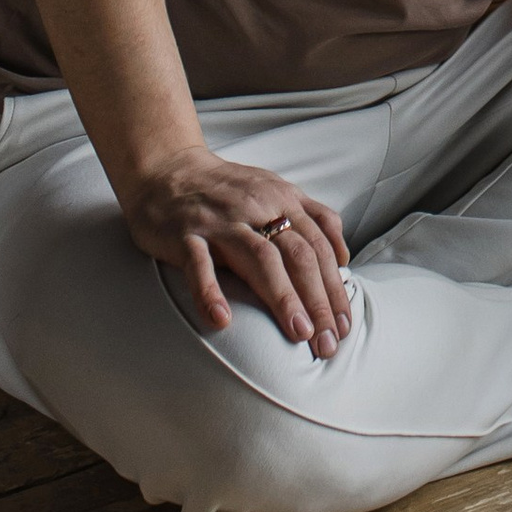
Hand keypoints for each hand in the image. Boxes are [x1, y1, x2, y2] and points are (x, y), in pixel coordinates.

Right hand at [120, 148, 353, 351]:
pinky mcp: (185, 233)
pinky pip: (198, 264)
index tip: (344, 325)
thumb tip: (343, 258)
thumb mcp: (275, 191)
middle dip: (318, 300)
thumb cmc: (226, 189)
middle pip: (298, 255)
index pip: (319, 246)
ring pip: (260, 258)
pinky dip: (210, 292)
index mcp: (282, 199)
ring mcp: (221, 221)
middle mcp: (257, 207)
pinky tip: (221, 320)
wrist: (166, 168)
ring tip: (298, 334)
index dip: (335, 287)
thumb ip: (310, 218)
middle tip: (328, 342)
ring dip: (283, 298)